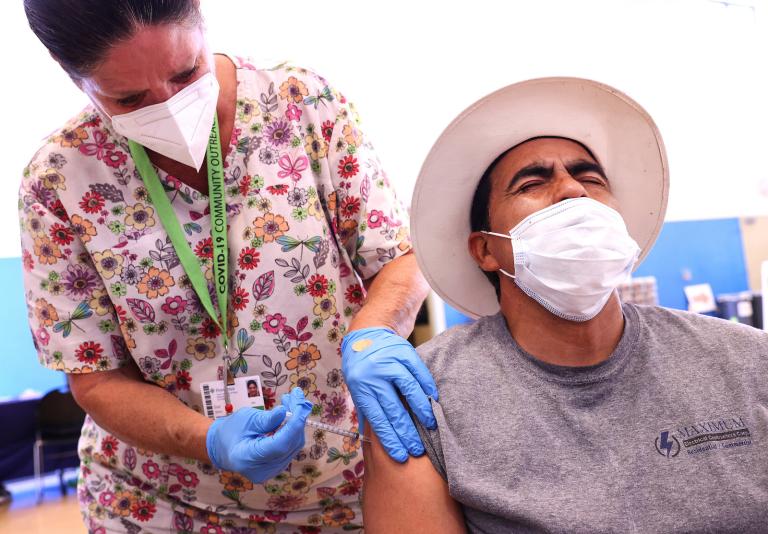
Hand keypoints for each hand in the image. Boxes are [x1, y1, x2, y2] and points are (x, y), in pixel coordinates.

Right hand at [206, 387, 312, 482]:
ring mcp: (270, 472)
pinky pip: (289, 448)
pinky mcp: (275, 467)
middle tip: (295, 396)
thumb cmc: (230, 431)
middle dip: (297, 419)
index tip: (301, 405)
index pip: (279, 444)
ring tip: (291, 402)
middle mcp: (262, 470)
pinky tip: (288, 416)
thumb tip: (285, 412)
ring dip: (296, 423)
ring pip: (293, 446)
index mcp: (248, 458)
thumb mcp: (246, 420)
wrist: (220, 447)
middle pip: (290, 444)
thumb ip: (267, 419)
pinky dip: (291, 431)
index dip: (294, 425)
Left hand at [341, 327, 437, 461]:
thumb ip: (366, 410)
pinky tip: (433, 401)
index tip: (401, 456)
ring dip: (421, 411)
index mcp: (361, 388)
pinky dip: (427, 387)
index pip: (378, 420)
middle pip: (394, 410)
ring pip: (409, 390)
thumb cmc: (362, 367)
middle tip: (417, 449)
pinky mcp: (404, 352)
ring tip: (430, 426)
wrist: (368, 334)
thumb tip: (372, 442)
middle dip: (407, 433)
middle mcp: (374, 375)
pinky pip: (419, 372)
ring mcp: (390, 362)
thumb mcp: (357, 387)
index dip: (390, 439)